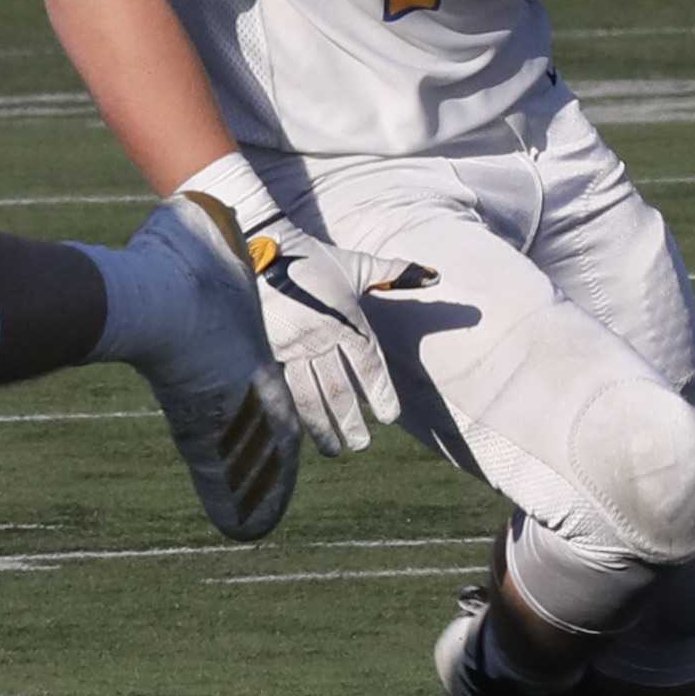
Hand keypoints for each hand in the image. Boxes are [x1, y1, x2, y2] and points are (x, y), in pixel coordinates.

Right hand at [243, 227, 433, 454]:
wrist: (258, 246)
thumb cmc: (312, 257)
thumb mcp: (356, 264)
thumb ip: (395, 273)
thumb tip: (436, 275)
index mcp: (346, 319)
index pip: (367, 365)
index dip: (378, 392)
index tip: (388, 416)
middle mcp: (319, 337)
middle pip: (339, 388)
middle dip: (351, 421)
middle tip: (362, 445)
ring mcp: (289, 346)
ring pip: (308, 394)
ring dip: (322, 426)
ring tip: (334, 449)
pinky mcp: (263, 349)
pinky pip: (281, 387)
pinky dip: (291, 412)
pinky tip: (296, 431)